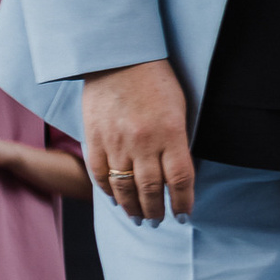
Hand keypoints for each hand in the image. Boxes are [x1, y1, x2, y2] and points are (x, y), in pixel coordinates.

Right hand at [82, 59, 194, 224]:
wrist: (118, 57)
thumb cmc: (156, 79)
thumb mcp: (179, 107)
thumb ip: (177, 140)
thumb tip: (177, 172)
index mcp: (170, 132)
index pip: (180, 179)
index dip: (183, 202)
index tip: (184, 215)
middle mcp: (144, 142)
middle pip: (151, 189)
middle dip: (156, 211)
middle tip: (158, 222)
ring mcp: (116, 142)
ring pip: (124, 187)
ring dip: (133, 208)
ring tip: (139, 219)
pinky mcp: (95, 139)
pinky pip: (101, 174)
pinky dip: (108, 192)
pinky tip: (116, 200)